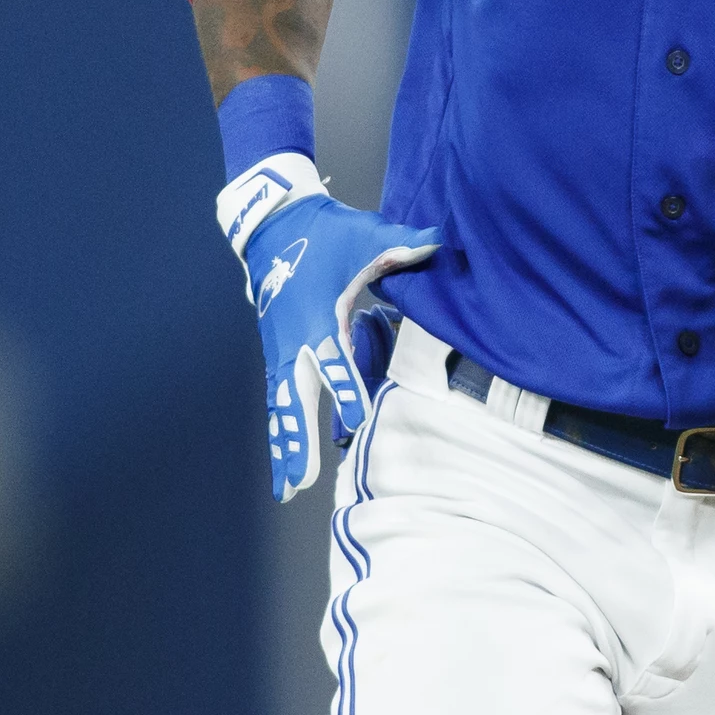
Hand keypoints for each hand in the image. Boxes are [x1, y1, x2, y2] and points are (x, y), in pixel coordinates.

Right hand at [217, 154, 439, 500]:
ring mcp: (282, 351)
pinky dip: (280, 431)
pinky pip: (278, 400)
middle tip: (304, 481)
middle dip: (300, 440)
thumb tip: (439, 243)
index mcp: (321, 317)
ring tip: (288, 489)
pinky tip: (284, 460)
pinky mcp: (277, 353)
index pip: (335, 360)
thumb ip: (400, 246)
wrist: (275, 226)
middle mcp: (297, 341)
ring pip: (282, 408)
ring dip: (285, 447)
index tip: (358, 422)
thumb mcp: (365, 236)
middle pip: (296, 399)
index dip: (346, 390)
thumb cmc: (327, 234)